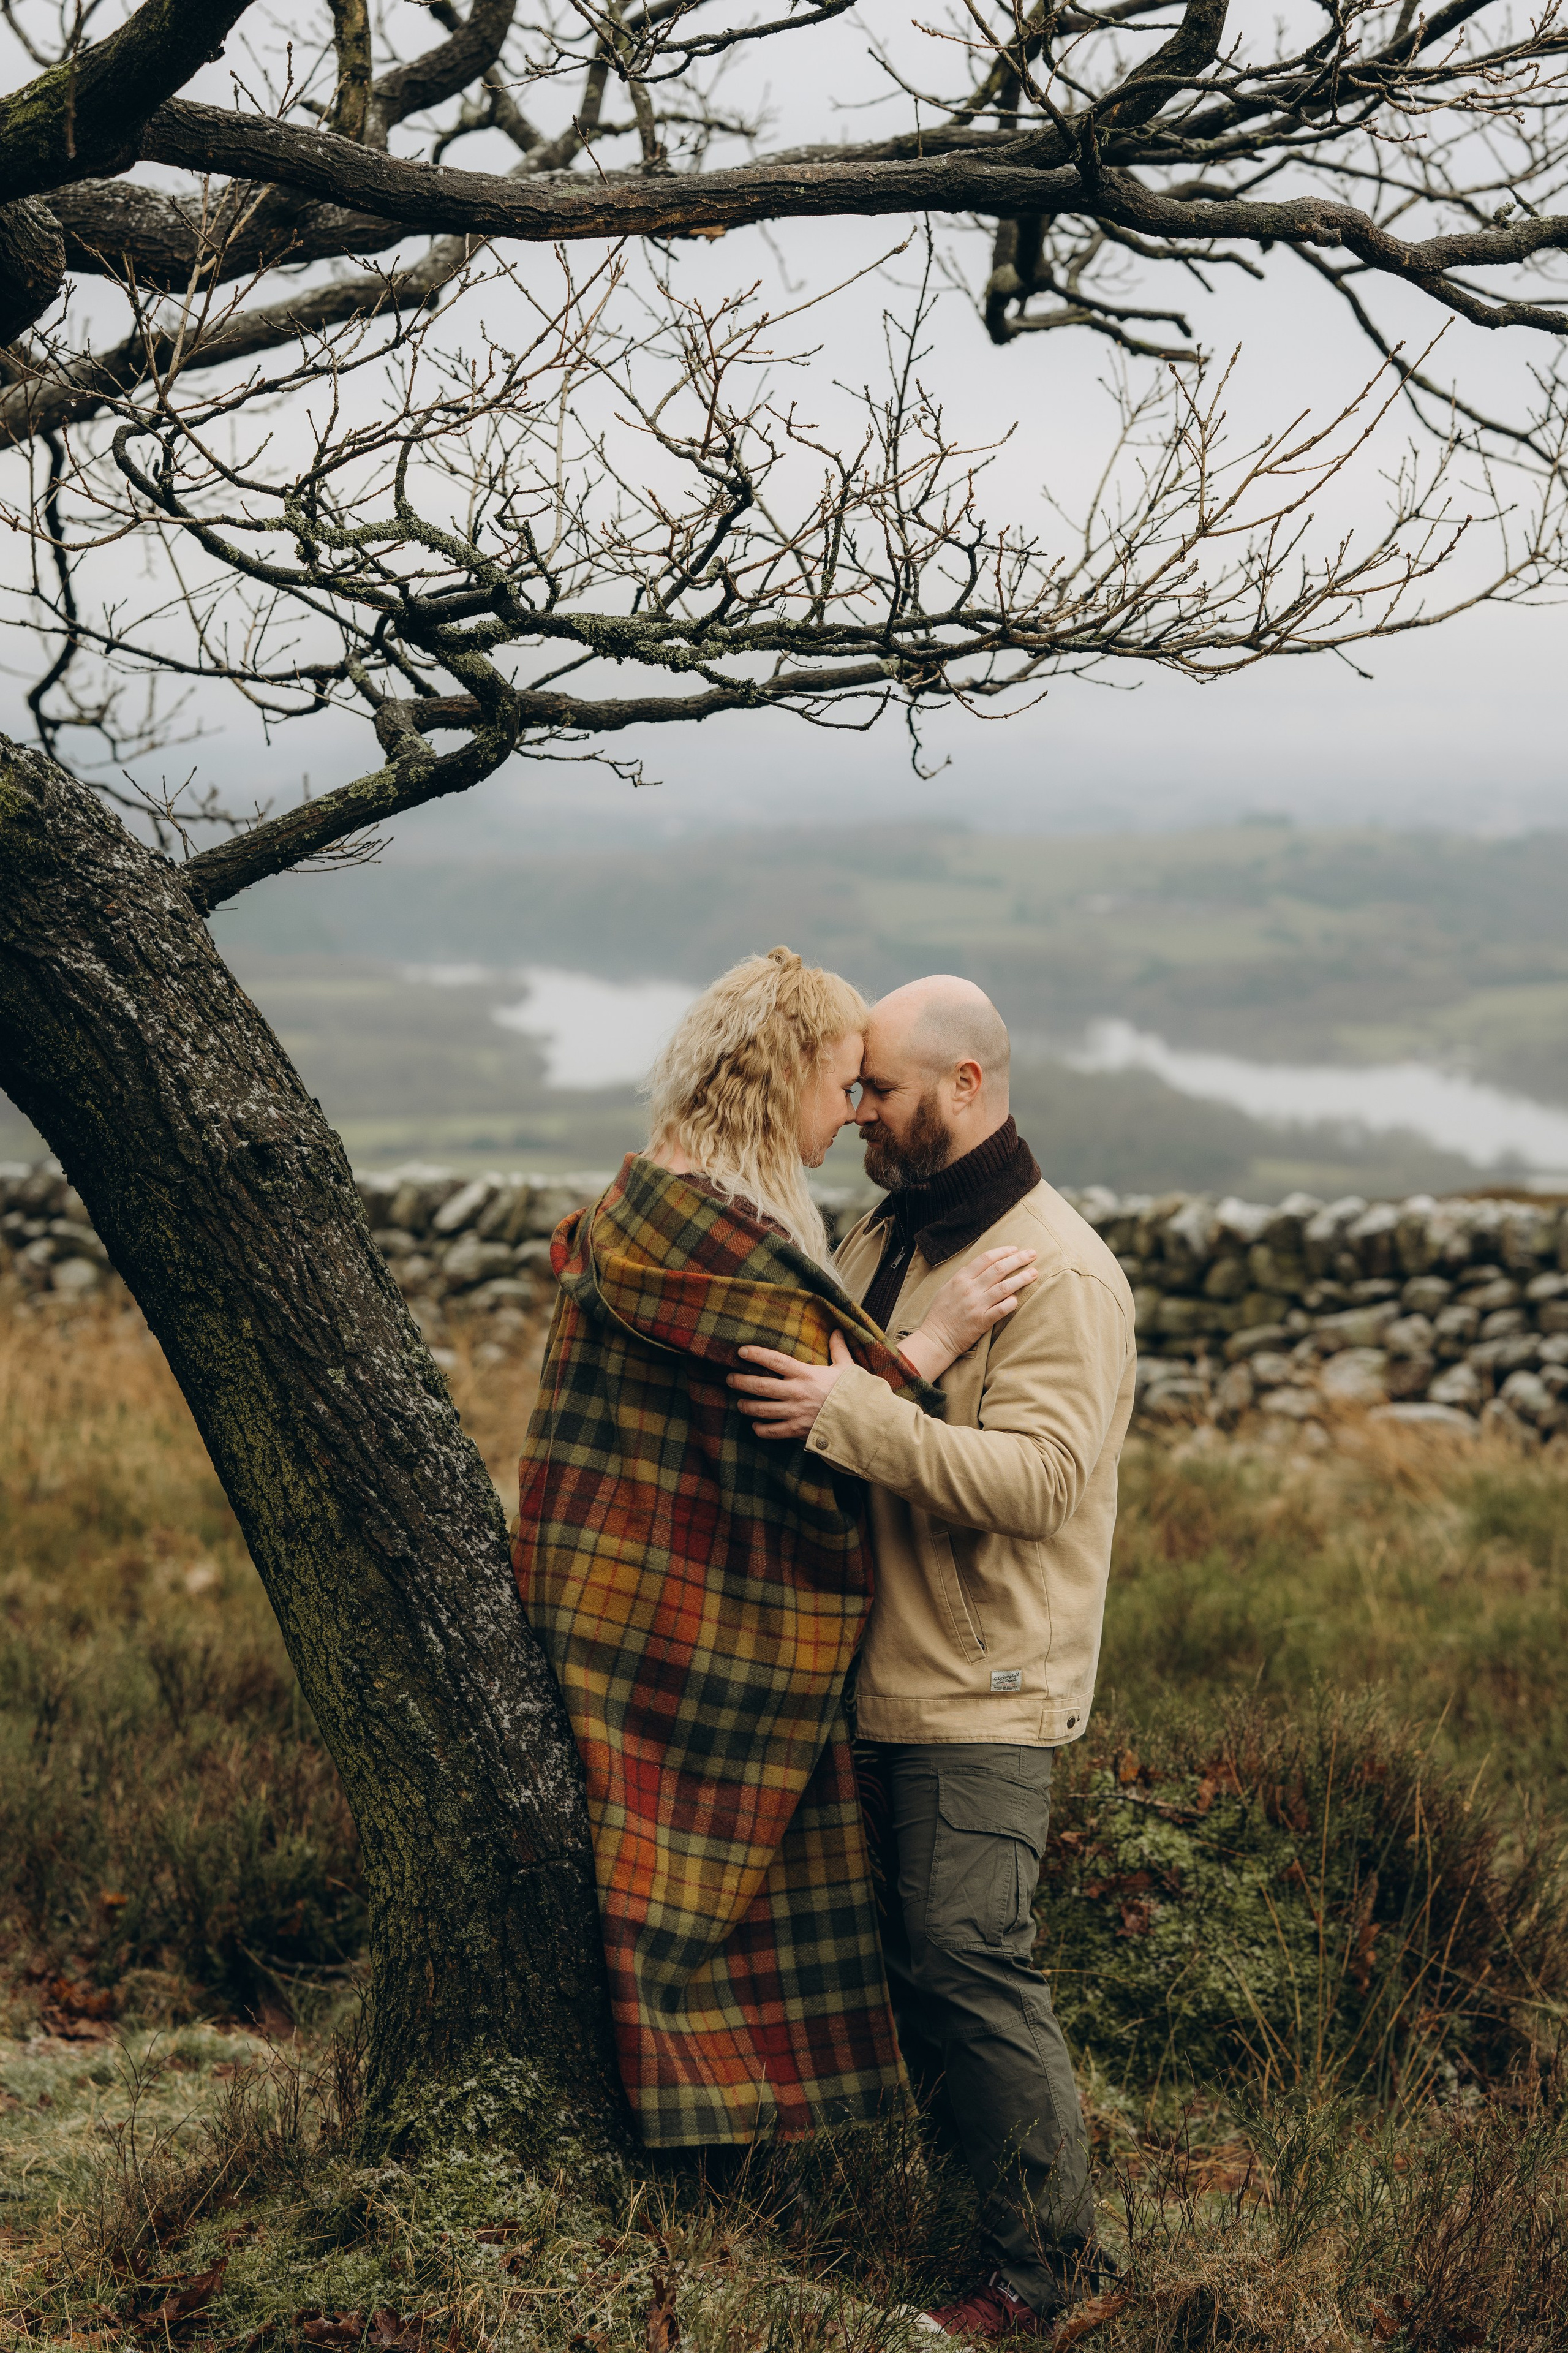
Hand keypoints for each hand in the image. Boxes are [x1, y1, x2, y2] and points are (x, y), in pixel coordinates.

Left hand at [729, 1328, 852, 1439]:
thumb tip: (837, 1330)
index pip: (775, 1361)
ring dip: (747, 1406)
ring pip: (762, 1409)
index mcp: (806, 1374)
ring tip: (740, 1403)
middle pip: (761, 1386)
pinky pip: (773, 1432)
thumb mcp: (847, 1367)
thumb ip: (838, 1349)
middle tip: (729, 1379)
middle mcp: (797, 1392)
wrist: (863, 1421)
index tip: (741, 1352)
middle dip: (741, 1382)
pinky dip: (761, 1430)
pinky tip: (756, 1427)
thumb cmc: (854, 1392)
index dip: (756, 1355)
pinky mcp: (798, 1431)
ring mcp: (795, 1413)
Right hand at [898, 1246, 1037, 1382]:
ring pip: (1004, 1287)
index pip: (986, 1258)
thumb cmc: (942, 1313)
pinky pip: (1001, 1309)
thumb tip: (983, 1265)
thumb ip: (965, 1276)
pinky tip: (1018, 1299)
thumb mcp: (948, 1288)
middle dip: (1018, 1259)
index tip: (1015, 1249)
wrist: (936, 1338)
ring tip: (1034, 1273)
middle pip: (999, 1268)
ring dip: (1021, 1278)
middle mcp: (970, 1289)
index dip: (1003, 1251)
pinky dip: (1011, 1303)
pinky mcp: (982, 1321)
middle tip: (1032, 1254)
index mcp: (961, 1278)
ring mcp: (977, 1305)